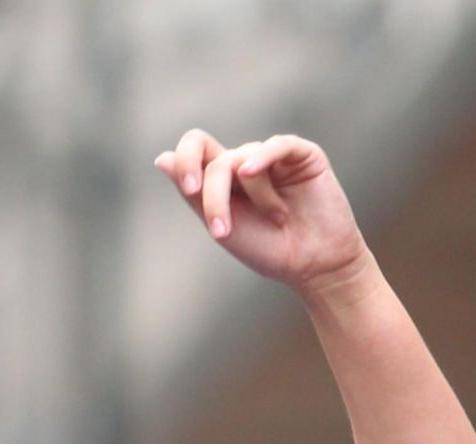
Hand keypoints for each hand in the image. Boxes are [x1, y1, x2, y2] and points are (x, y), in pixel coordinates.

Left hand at [156, 130, 370, 297]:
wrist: (314, 266)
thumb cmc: (268, 249)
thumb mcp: (222, 224)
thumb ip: (194, 192)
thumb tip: (161, 158)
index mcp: (224, 178)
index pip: (196, 147)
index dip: (186, 159)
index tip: (189, 188)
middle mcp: (247, 163)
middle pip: (216, 160)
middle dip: (214, 195)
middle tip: (222, 230)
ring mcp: (276, 157)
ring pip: (244, 159)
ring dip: (255, 196)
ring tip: (277, 219)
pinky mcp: (304, 156)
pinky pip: (278, 145)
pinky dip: (262, 157)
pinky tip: (253, 172)